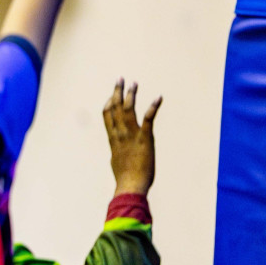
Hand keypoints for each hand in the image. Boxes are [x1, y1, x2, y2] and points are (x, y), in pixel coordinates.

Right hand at [103, 78, 159, 194]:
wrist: (130, 185)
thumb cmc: (125, 178)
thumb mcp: (116, 161)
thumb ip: (117, 152)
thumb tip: (116, 152)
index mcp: (113, 138)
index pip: (107, 115)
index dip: (109, 102)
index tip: (112, 94)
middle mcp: (120, 133)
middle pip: (115, 107)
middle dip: (117, 92)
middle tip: (120, 79)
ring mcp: (132, 135)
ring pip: (128, 109)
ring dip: (132, 94)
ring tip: (134, 83)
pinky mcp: (145, 138)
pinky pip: (149, 119)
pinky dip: (153, 107)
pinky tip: (158, 98)